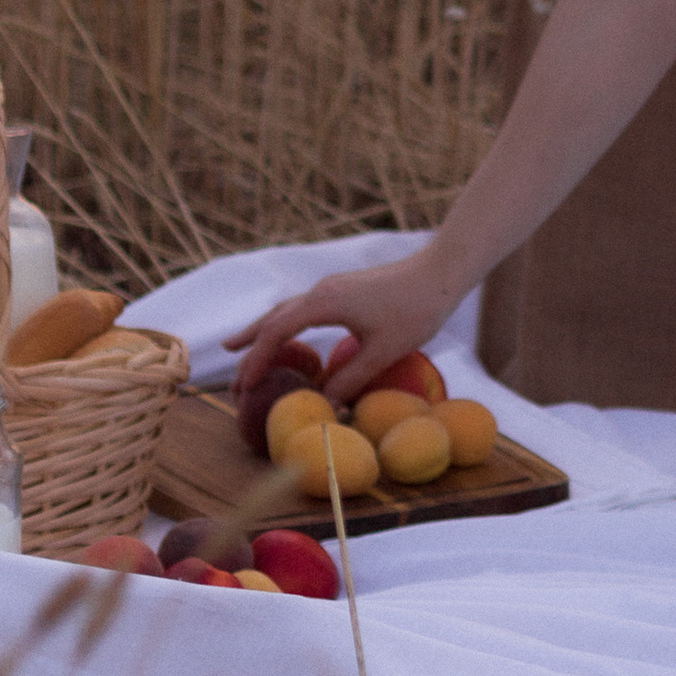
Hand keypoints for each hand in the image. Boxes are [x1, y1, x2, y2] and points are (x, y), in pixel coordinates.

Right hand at [226, 251, 461, 408]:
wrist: (440, 272)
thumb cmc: (416, 311)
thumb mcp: (383, 351)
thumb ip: (350, 378)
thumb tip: (323, 404)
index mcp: (325, 302)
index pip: (277, 332)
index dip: (257, 360)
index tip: (243, 386)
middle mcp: (321, 292)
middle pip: (273, 319)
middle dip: (250, 349)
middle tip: (235, 382)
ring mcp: (331, 288)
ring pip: (286, 311)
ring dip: (263, 334)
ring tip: (238, 349)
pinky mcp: (342, 290)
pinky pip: (301, 310)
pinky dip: (284, 326)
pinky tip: (288, 338)